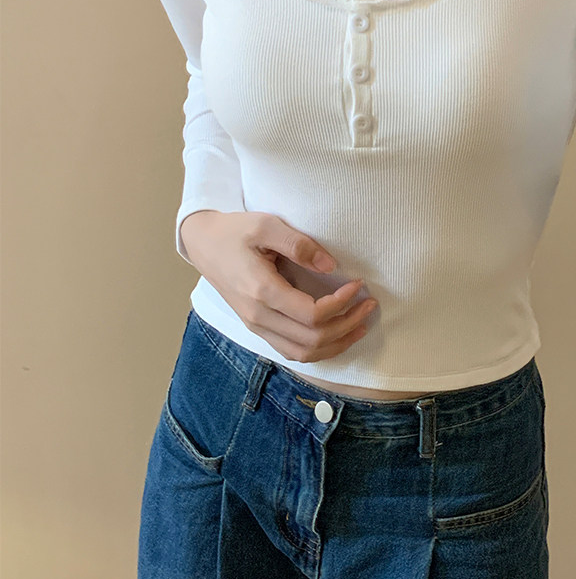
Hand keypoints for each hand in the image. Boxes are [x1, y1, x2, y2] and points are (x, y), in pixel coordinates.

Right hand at [179, 210, 377, 362]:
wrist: (204, 244)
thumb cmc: (235, 231)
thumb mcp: (266, 225)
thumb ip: (299, 244)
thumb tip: (331, 266)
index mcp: (261, 291)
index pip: (312, 313)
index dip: (342, 304)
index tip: (358, 285)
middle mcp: (258, 316)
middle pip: (312, 338)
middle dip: (347, 324)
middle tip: (369, 304)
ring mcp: (256, 326)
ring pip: (303, 353)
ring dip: (337, 343)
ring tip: (360, 324)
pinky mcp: (257, 328)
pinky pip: (292, 351)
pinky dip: (319, 349)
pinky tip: (337, 335)